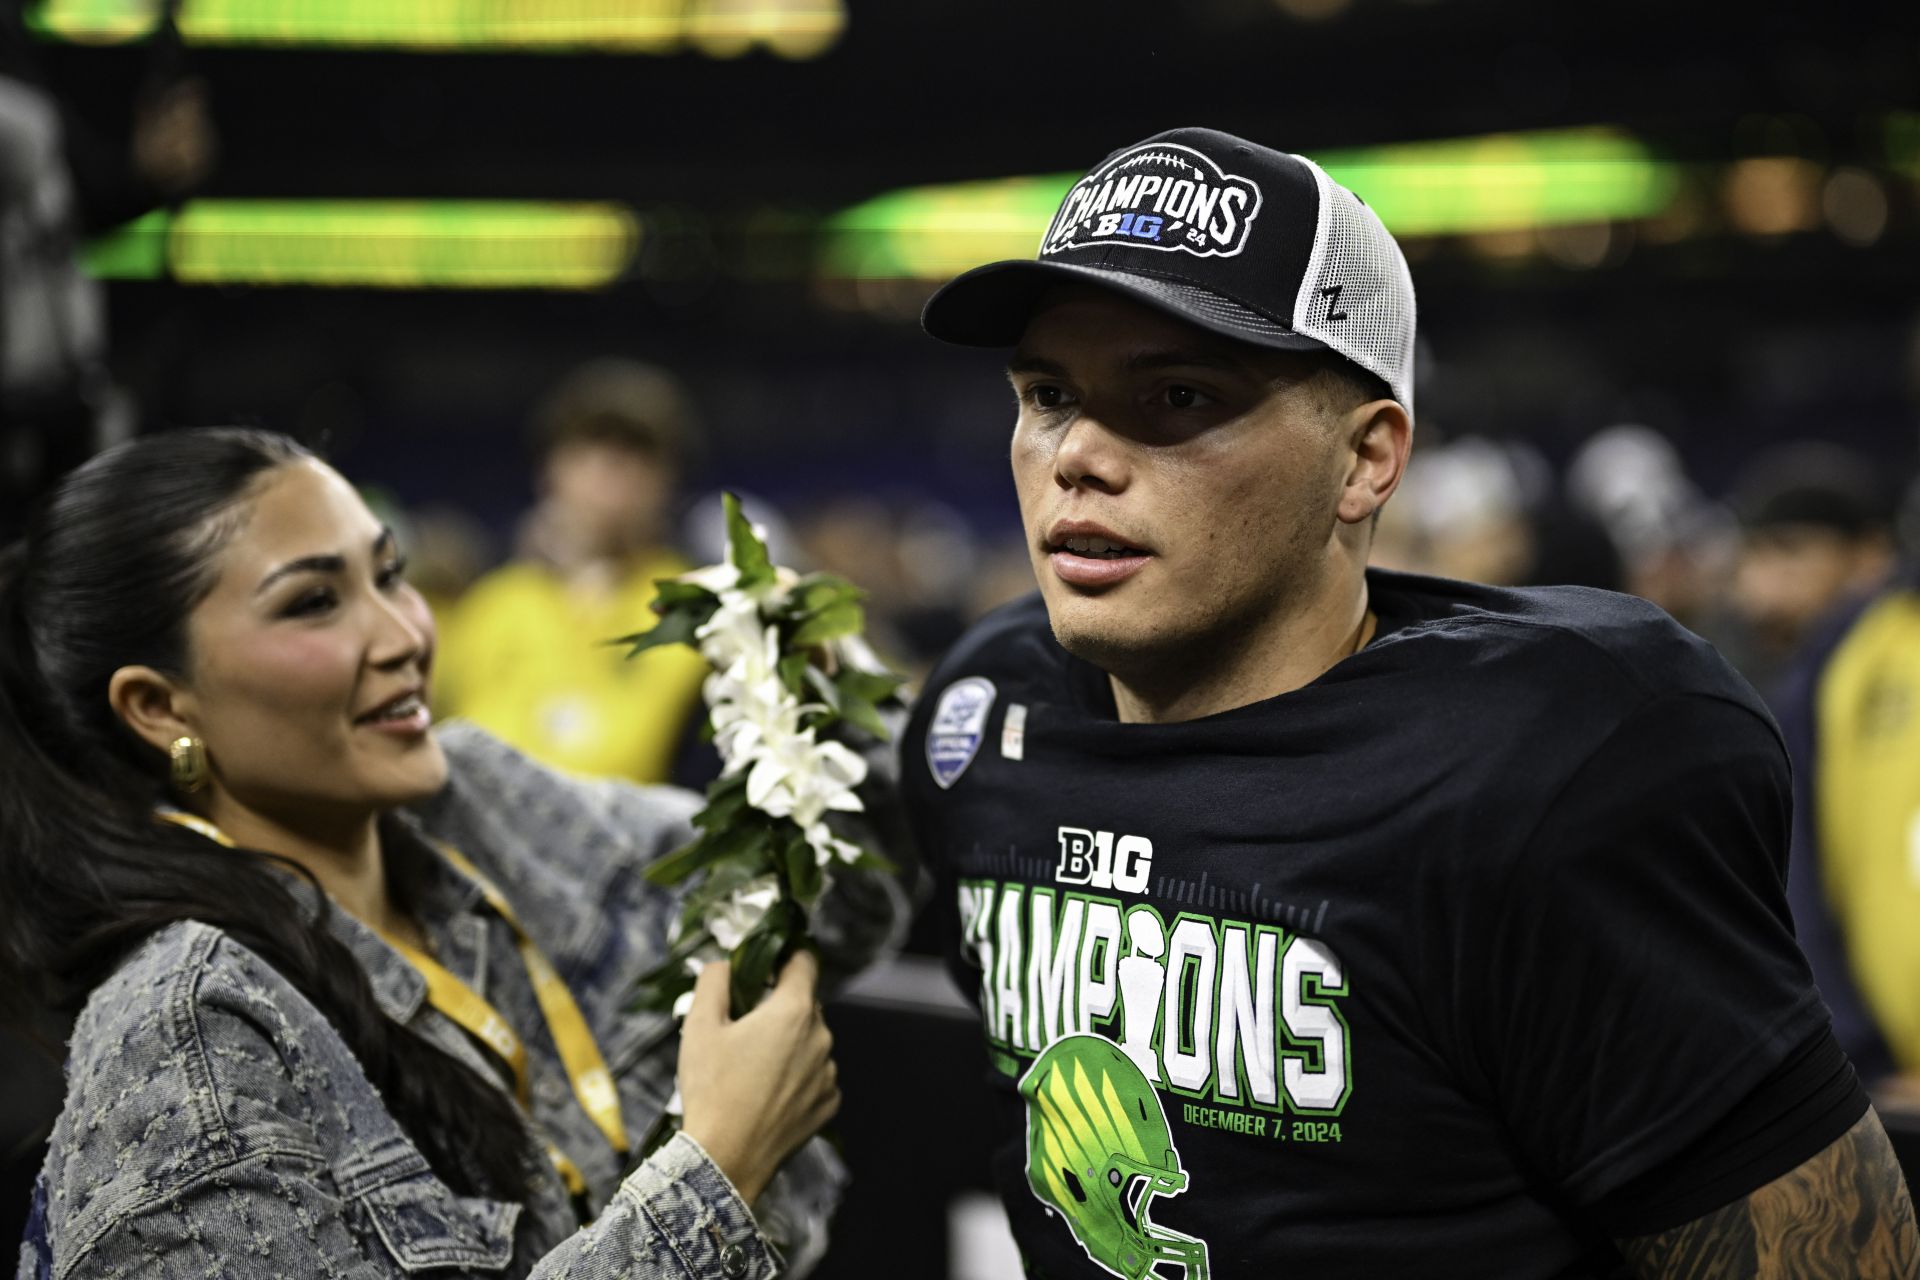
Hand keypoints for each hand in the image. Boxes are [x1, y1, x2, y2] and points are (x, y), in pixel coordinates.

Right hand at [677, 951, 838, 1204]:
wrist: (726, 1159)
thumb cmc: (712, 1089)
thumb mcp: (699, 1026)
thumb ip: (714, 980)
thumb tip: (725, 963)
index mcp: (794, 1010)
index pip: (804, 961)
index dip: (782, 959)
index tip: (761, 971)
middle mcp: (822, 1037)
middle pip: (804, 1004)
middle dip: (777, 1007)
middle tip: (743, 1028)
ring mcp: (828, 1073)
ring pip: (810, 1042)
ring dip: (788, 1045)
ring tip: (752, 1069)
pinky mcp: (829, 1104)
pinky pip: (815, 1077)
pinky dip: (796, 1078)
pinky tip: (767, 1095)